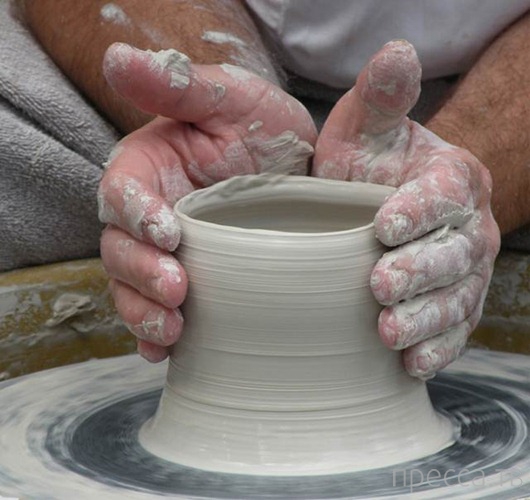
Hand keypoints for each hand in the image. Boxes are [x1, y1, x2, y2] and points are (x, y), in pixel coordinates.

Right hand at [98, 43, 316, 361]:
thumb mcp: (230, 98)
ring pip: (134, 289)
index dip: (136, 216)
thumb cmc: (261, 126)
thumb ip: (177, 85)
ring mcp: (167, 254)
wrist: (298, 168)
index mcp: (149, 169)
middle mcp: (149, 215)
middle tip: (177, 290)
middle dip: (142, 275)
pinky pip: (162, 312)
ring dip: (145, 313)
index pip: (122, 194)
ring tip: (171, 330)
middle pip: (120, 250)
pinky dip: (158, 335)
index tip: (169, 233)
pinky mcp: (192, 282)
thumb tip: (116, 57)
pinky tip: (169, 351)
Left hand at [313, 41, 500, 378]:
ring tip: (389, 333)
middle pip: (453, 254)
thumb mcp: (366, 126)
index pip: (441, 195)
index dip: (416, 211)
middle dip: (418, 272)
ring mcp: (464, 272)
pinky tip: (411, 363)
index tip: (383, 226)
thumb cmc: (370, 163)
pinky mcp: (452, 305)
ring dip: (424, 319)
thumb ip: (382, 95)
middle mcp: (469, 228)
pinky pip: (452, 331)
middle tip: (380, 286)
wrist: (382, 200)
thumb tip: (395, 51)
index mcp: (452, 179)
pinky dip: (434, 349)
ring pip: (455, 299)